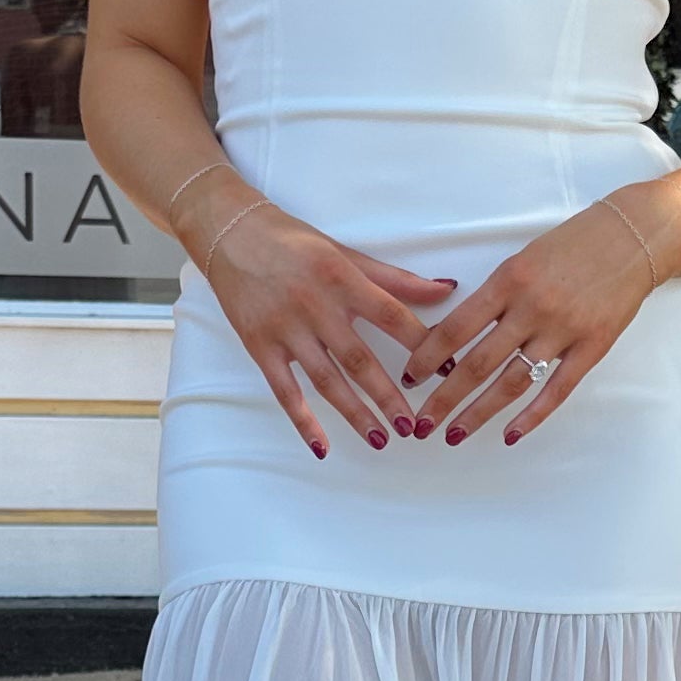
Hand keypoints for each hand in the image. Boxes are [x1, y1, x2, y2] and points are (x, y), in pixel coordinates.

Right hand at [202, 196, 455, 457]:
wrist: (231, 234)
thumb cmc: (294, 242)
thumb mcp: (346, 253)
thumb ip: (396, 279)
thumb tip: (447, 289)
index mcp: (343, 278)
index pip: (392, 316)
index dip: (423, 345)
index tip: (450, 371)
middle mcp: (315, 305)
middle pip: (359, 358)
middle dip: (389, 395)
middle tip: (414, 426)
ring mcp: (286, 329)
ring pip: (326, 379)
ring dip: (355, 413)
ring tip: (381, 440)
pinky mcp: (260, 346)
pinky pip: (284, 390)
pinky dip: (303, 420)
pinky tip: (322, 446)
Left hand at [399, 190, 678, 446]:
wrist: (633, 237)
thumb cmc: (572, 245)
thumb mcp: (522, 259)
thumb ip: (493, 296)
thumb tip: (454, 336)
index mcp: (508, 280)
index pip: (456, 328)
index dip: (428, 358)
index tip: (410, 379)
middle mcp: (532, 307)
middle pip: (477, 363)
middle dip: (444, 398)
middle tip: (421, 424)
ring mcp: (563, 330)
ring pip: (512, 382)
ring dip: (479, 413)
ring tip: (454, 435)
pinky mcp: (592, 347)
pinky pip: (556, 389)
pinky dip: (531, 416)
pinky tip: (509, 434)